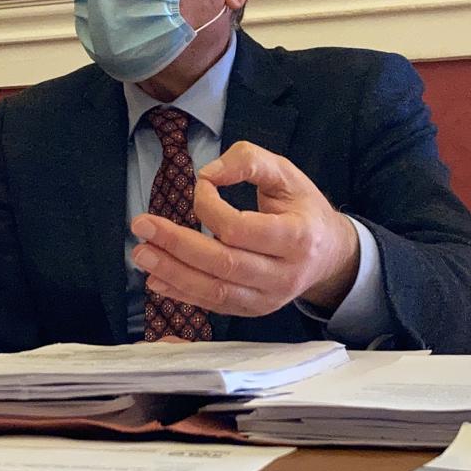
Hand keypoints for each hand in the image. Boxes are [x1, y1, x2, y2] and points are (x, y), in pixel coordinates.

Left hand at [129, 141, 360, 317]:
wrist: (329, 254)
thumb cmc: (303, 208)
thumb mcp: (286, 173)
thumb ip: (249, 161)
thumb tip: (208, 174)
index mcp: (297, 237)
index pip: (241, 228)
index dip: (210, 207)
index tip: (199, 185)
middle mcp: (285, 274)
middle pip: (223, 264)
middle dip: (178, 245)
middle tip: (142, 226)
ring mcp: (269, 298)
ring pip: (215, 291)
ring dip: (173, 273)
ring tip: (141, 254)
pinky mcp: (254, 310)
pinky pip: (214, 305)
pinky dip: (182, 293)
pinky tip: (157, 278)